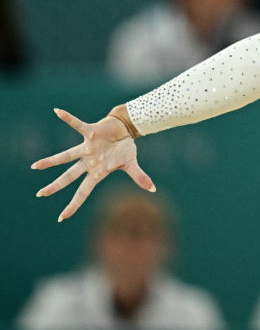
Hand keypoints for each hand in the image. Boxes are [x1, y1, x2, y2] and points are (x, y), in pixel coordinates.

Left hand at [31, 108, 154, 221]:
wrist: (124, 130)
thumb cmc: (124, 148)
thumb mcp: (131, 164)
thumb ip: (139, 177)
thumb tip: (153, 189)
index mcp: (96, 172)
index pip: (82, 192)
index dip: (73, 204)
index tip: (61, 217)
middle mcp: (87, 162)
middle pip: (69, 177)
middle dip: (55, 186)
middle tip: (40, 194)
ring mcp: (86, 148)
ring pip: (66, 156)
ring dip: (51, 161)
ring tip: (35, 166)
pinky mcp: (89, 133)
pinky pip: (77, 125)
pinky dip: (68, 118)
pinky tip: (57, 112)